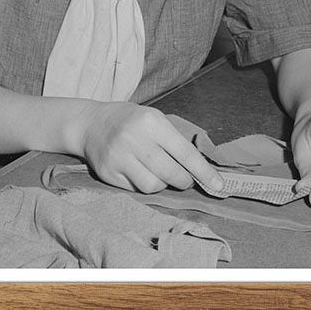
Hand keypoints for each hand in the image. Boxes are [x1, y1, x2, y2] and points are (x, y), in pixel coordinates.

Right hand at [78, 102, 223, 194]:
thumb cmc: (131, 121)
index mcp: (152, 123)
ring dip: (162, 184)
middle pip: (171, 174)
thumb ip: (175, 141)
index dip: (204, 172)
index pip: (185, 153)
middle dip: (184, 181)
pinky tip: (138, 171)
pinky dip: (143, 185)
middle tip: (185, 180)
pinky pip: (135, 190)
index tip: (219, 186)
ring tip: (157, 172)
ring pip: (153, 186)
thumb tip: (200, 171)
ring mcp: (119, 158)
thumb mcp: (155, 119)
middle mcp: (135, 139)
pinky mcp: (107, 173)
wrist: (91, 123)